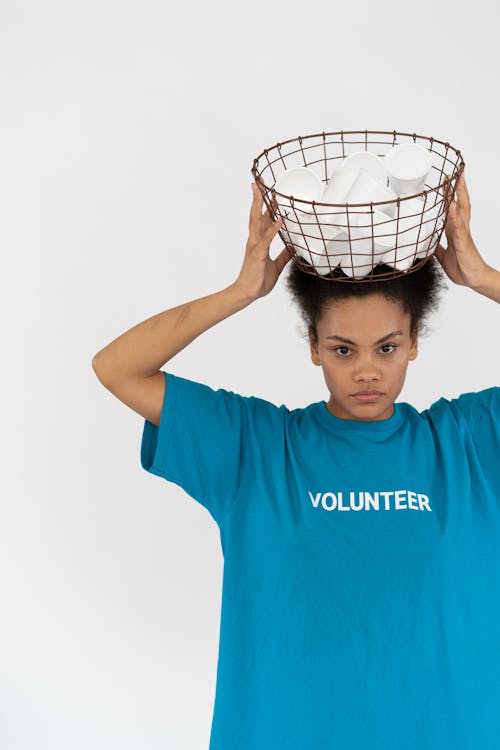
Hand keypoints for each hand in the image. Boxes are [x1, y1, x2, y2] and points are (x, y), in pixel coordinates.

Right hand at [233, 182, 293, 301]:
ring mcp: (255, 246)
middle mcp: (255, 240)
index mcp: (258, 242)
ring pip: (258, 221)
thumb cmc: (258, 281)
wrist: (247, 293)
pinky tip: (280, 219)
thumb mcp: (277, 266)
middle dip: (259, 197)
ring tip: (265, 191)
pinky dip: (274, 228)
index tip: (265, 191)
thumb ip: (284, 255)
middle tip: (260, 182)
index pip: (261, 218)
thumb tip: (293, 247)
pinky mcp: (258, 254)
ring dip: (261, 205)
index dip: (264, 204)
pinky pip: (267, 239)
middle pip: (256, 214)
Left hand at [434, 169, 492, 288]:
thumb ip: (436, 246)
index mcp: (455, 231)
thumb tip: (427, 241)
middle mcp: (460, 228)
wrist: (473, 279)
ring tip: (454, 180)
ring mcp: (463, 233)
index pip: (452, 208)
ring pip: (461, 209)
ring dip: (457, 194)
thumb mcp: (443, 255)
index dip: (449, 196)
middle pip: (460, 203)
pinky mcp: (463, 241)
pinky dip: (455, 215)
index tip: (446, 183)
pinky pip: (459, 226)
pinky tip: (453, 205)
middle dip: (456, 187)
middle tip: (452, 172)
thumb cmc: (463, 267)